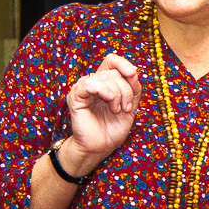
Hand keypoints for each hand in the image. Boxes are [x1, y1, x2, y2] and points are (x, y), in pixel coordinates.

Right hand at [62, 53, 140, 173]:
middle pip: (113, 72)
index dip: (123, 63)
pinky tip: (109, 100)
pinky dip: (103, 90)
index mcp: (105, 82)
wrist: (100, 147)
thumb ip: (133, 88)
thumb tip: (133, 72)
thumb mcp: (130, 106)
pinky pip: (89, 84)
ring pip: (104, 77)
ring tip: (116, 110)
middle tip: (125, 108)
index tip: (132, 74)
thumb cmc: (113, 128)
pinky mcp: (75, 97)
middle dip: (125, 90)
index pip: (111, 60)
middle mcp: (93, 82)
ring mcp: (83, 89)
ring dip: (117, 94)